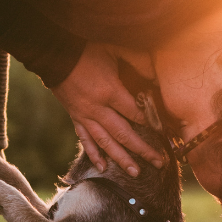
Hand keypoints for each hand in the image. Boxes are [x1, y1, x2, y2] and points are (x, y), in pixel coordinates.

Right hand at [51, 44, 165, 175]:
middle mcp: (98, 109)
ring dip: (121, 159)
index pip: (136, 114)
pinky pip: (85, 139)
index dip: (152, 124)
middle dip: (143, 150)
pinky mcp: (75, 117)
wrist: (54, 54)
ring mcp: (85, 115)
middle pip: (124, 135)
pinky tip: (103, 167)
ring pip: (106, 143)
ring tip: (136, 173)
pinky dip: (94, 154)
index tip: (166, 134)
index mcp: (110, 92)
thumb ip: (138, 61)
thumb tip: (157, 76)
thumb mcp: (115, 49)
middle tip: (160, 163)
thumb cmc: (87, 49)